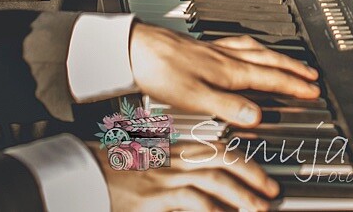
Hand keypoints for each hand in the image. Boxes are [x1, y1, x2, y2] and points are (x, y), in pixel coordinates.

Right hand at [103, 146, 276, 211]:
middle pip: (222, 157)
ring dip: (241, 194)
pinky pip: (192, 201)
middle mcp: (171, 159)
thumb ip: (174, 172)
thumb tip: (203, 190)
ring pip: (213, 178)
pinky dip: (212, 210)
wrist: (81, 176)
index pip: (215, 147)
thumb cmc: (112, 174)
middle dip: (252, 172)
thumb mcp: (147, 169)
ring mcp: (163, 177)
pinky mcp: (154, 197)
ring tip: (258, 208)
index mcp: (172, 150)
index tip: (260, 171)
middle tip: (271, 189)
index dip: (243, 158)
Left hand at [129, 24, 320, 126]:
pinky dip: (253, 49)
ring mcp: (214, 51)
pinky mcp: (203, 49)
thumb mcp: (195, 97)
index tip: (313, 91)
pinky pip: (239, 46)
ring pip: (255, 50)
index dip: (294, 85)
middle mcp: (225, 58)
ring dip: (277, 57)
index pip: (270, 78)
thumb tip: (258, 115)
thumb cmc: (160, 71)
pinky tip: (246, 51)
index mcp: (228, 71)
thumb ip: (228, 107)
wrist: (135, 49)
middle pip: (268, 60)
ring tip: (289, 62)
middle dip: (293, 69)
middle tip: (312, 76)